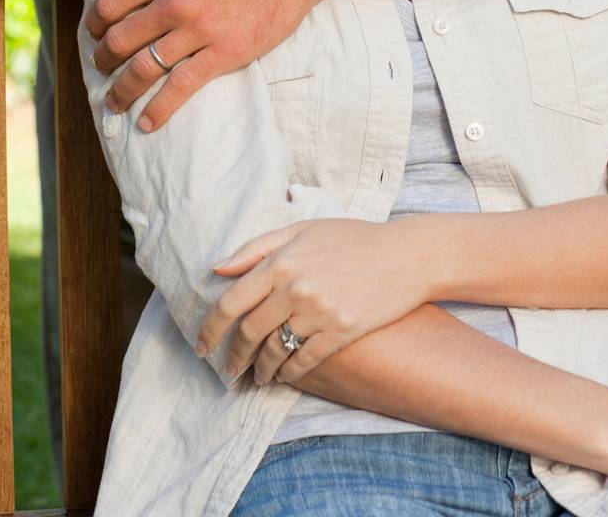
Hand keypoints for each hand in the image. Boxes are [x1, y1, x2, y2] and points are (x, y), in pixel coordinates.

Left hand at [83, 0, 321, 129]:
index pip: (110, 4)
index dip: (94, 23)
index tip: (92, 34)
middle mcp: (174, 1)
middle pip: (120, 40)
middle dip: (103, 60)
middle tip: (100, 68)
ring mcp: (198, 30)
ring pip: (145, 68)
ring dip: (123, 89)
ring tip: (114, 101)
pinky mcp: (224, 53)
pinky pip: (182, 86)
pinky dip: (160, 108)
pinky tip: (148, 122)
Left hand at [196, 218, 431, 385]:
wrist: (405, 255)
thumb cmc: (351, 238)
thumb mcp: (301, 229)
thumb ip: (257, 248)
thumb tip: (218, 269)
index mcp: (280, 260)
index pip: (231, 302)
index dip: (211, 329)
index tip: (203, 346)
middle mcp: (295, 287)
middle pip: (249, 331)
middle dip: (234, 356)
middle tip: (228, 369)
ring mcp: (319, 312)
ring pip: (276, 351)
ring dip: (261, 370)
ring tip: (256, 378)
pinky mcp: (342, 332)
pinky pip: (306, 361)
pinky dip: (290, 373)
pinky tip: (285, 376)